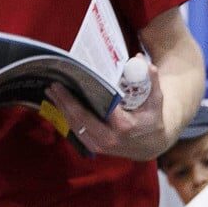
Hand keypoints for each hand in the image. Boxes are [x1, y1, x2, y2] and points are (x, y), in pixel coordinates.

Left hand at [47, 66, 169, 161]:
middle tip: (54, 84)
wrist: (150, 145)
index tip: (76, 80)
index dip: (86, 95)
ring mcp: (100, 145)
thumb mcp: (156, 100)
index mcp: (125, 126)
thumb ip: (150, 80)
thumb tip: (139, 58)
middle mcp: (110, 139)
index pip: (102, 109)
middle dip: (66, 101)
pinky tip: (58, 104)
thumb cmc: (151, 119)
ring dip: (61, 108)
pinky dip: (66, 117)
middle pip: (81, 119)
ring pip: (75, 126)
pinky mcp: (94, 147)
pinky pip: (76, 131)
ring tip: (52, 91)